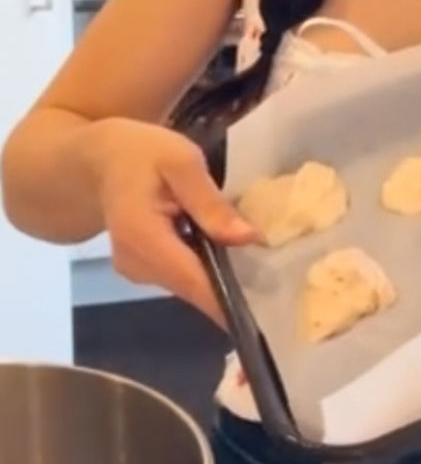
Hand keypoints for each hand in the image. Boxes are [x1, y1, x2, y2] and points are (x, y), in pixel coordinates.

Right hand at [73, 118, 255, 324]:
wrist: (102, 160)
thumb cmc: (143, 153)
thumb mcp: (181, 161)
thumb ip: (210, 202)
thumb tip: (247, 238)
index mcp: (143, 238)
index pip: (193, 282)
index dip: (230, 299)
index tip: (268, 310)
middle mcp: (135, 265)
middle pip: (194, 289)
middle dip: (234, 285)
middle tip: (277, 275)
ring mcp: (136, 272)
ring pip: (190, 286)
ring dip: (220, 276)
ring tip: (257, 259)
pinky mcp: (142, 270)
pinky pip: (182, 277)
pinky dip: (205, 267)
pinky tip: (224, 249)